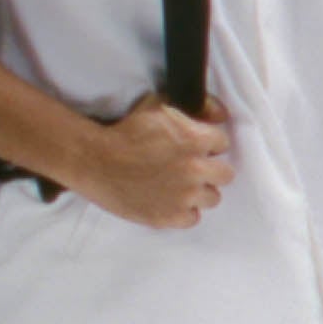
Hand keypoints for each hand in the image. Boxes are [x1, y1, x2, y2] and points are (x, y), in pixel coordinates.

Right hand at [75, 92, 234, 230]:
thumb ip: (196, 107)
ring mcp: (184, 196)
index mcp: (196, 140)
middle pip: (226, 175)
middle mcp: (195, 170)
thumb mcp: (159, 105)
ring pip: (212, 198)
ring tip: (181, 185)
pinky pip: (193, 218)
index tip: (195, 147)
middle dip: (211, 169)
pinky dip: (184, 210)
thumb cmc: (126, 131)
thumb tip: (221, 114)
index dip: (208, 145)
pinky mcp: (170, 217)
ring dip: (199, 191)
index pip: (223, 144)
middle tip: (193, 167)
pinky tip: (171, 200)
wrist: (96, 161)